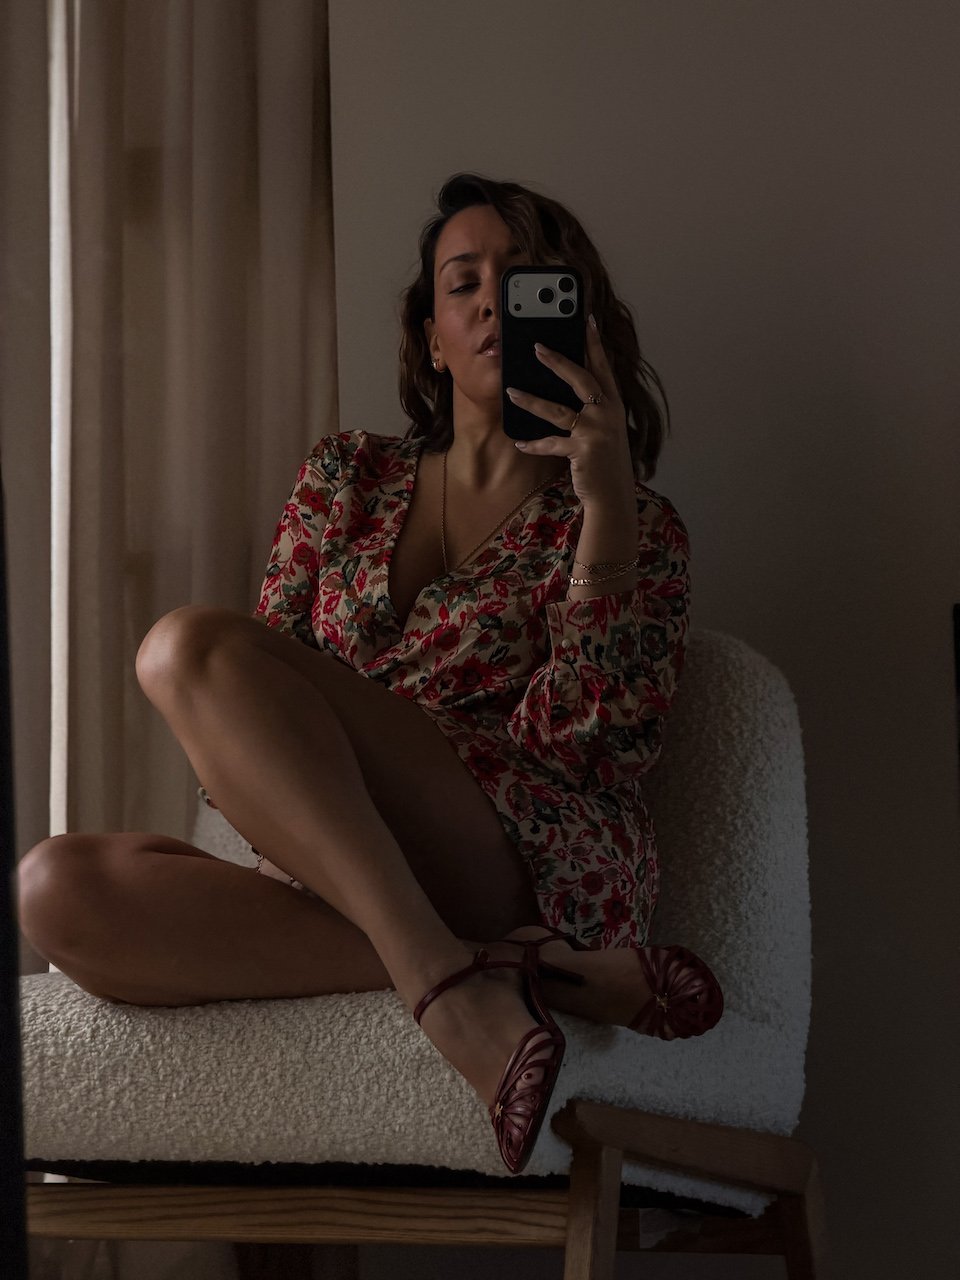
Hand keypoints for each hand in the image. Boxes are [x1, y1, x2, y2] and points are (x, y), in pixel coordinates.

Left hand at [505, 314, 633, 509]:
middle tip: (536, 346)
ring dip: (531, 401)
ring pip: (557, 410)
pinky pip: (551, 443)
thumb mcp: (605, 429)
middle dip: (557, 361)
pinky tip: (520, 442)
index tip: (586, 320)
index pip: (603, 367)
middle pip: (581, 379)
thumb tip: (564, 388)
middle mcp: (607, 414)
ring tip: (511, 391)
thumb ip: (592, 409)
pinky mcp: (583, 450)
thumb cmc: (605, 461)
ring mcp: (596, 432)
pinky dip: (534, 444)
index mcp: (614, 405)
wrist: (613, 495)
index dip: (595, 343)